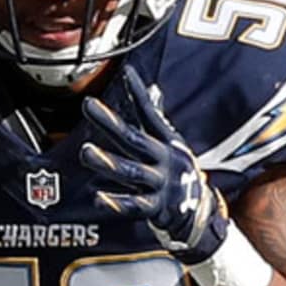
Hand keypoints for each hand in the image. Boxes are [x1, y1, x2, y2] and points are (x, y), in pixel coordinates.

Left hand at [80, 65, 229, 263]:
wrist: (200, 213)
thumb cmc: (177, 172)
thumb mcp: (172, 144)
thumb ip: (156, 118)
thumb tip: (152, 90)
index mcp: (166, 142)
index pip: (150, 114)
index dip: (139, 93)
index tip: (126, 72)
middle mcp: (163, 160)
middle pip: (133, 139)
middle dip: (109, 123)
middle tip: (88, 106)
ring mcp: (160, 184)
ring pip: (130, 172)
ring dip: (107, 162)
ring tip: (85, 152)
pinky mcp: (155, 208)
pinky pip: (134, 206)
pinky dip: (116, 203)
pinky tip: (98, 197)